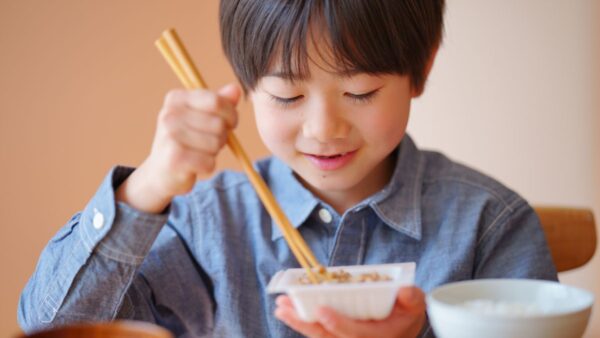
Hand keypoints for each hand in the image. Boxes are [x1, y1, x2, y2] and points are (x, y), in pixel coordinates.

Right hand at [116, 83, 240, 212]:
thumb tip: (236, 88)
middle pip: (219, 124)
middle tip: (207, 143)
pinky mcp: (175, 158)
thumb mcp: (201, 117)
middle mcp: (169, 115)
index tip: (229, 123)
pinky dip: (208, 167)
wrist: (160, 173)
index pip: (216, 101)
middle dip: (221, 136)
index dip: (230, 114)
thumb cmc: (186, 141)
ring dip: (214, 152)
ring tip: (199, 153)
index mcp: (176, 99)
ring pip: (216, 143)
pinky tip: (194, 166)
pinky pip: (210, 162)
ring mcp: (170, 136)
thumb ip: (219, 102)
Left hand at [274, 287, 425, 337]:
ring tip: (280, 308)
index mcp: (381, 337)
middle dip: (306, 324)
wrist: (402, 327)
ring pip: (320, 337)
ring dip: (298, 322)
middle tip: (286, 307)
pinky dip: (302, 322)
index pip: (356, 334)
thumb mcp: (415, 303)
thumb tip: (406, 292)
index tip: (321, 310)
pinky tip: (287, 311)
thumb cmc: (407, 311)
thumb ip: (412, 298)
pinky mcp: (337, 337)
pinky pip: (318, 333)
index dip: (338, 323)